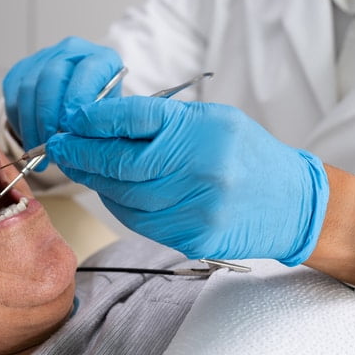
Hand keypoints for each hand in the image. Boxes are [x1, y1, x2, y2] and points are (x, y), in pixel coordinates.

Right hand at [2, 37, 123, 151]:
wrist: (82, 99)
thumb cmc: (99, 110)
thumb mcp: (107, 115)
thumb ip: (95, 122)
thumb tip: (74, 143)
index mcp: (101, 58)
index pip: (87, 71)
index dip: (77, 99)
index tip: (71, 127)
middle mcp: (72, 51)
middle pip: (51, 77)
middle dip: (48, 115)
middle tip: (49, 144)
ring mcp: (44, 57)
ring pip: (27, 88)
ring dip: (30, 124)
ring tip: (37, 149)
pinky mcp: (22, 69)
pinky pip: (12, 96)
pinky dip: (18, 121)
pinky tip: (29, 138)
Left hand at [46, 96, 328, 264]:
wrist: (294, 204)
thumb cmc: (248, 154)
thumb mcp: (214, 120)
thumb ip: (165, 120)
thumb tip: (105, 120)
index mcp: (203, 129)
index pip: (134, 118)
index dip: (95, 118)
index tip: (71, 118)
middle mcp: (200, 168)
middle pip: (121, 163)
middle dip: (83, 153)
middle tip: (60, 145)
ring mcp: (196, 207)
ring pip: (124, 196)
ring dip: (96, 181)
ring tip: (81, 167)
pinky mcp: (193, 236)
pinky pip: (140, 221)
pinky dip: (119, 205)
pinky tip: (112, 191)